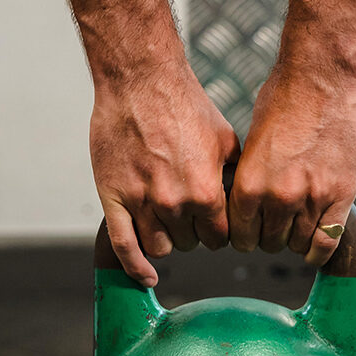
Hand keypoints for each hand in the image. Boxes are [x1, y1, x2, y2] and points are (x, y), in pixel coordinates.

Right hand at [90, 59, 240, 286]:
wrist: (140, 80)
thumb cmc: (183, 103)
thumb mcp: (225, 139)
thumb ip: (232, 176)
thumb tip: (243, 199)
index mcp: (206, 192)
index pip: (220, 238)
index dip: (218, 230)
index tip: (214, 222)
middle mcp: (174, 203)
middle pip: (189, 244)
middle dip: (192, 230)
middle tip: (188, 211)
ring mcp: (141, 202)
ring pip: (159, 247)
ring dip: (166, 238)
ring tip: (167, 218)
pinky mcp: (113, 198)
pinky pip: (123, 246)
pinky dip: (135, 266)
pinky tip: (146, 275)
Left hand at [229, 66, 355, 266]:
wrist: (323, 79)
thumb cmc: (285, 99)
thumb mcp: (254, 141)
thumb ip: (252, 176)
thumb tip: (247, 200)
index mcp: (249, 183)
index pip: (240, 234)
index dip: (244, 236)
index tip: (250, 232)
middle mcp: (278, 197)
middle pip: (268, 243)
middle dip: (268, 237)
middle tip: (274, 226)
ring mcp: (312, 198)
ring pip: (297, 244)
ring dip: (294, 239)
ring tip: (295, 226)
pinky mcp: (342, 195)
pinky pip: (327, 241)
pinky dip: (318, 248)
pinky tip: (313, 244)